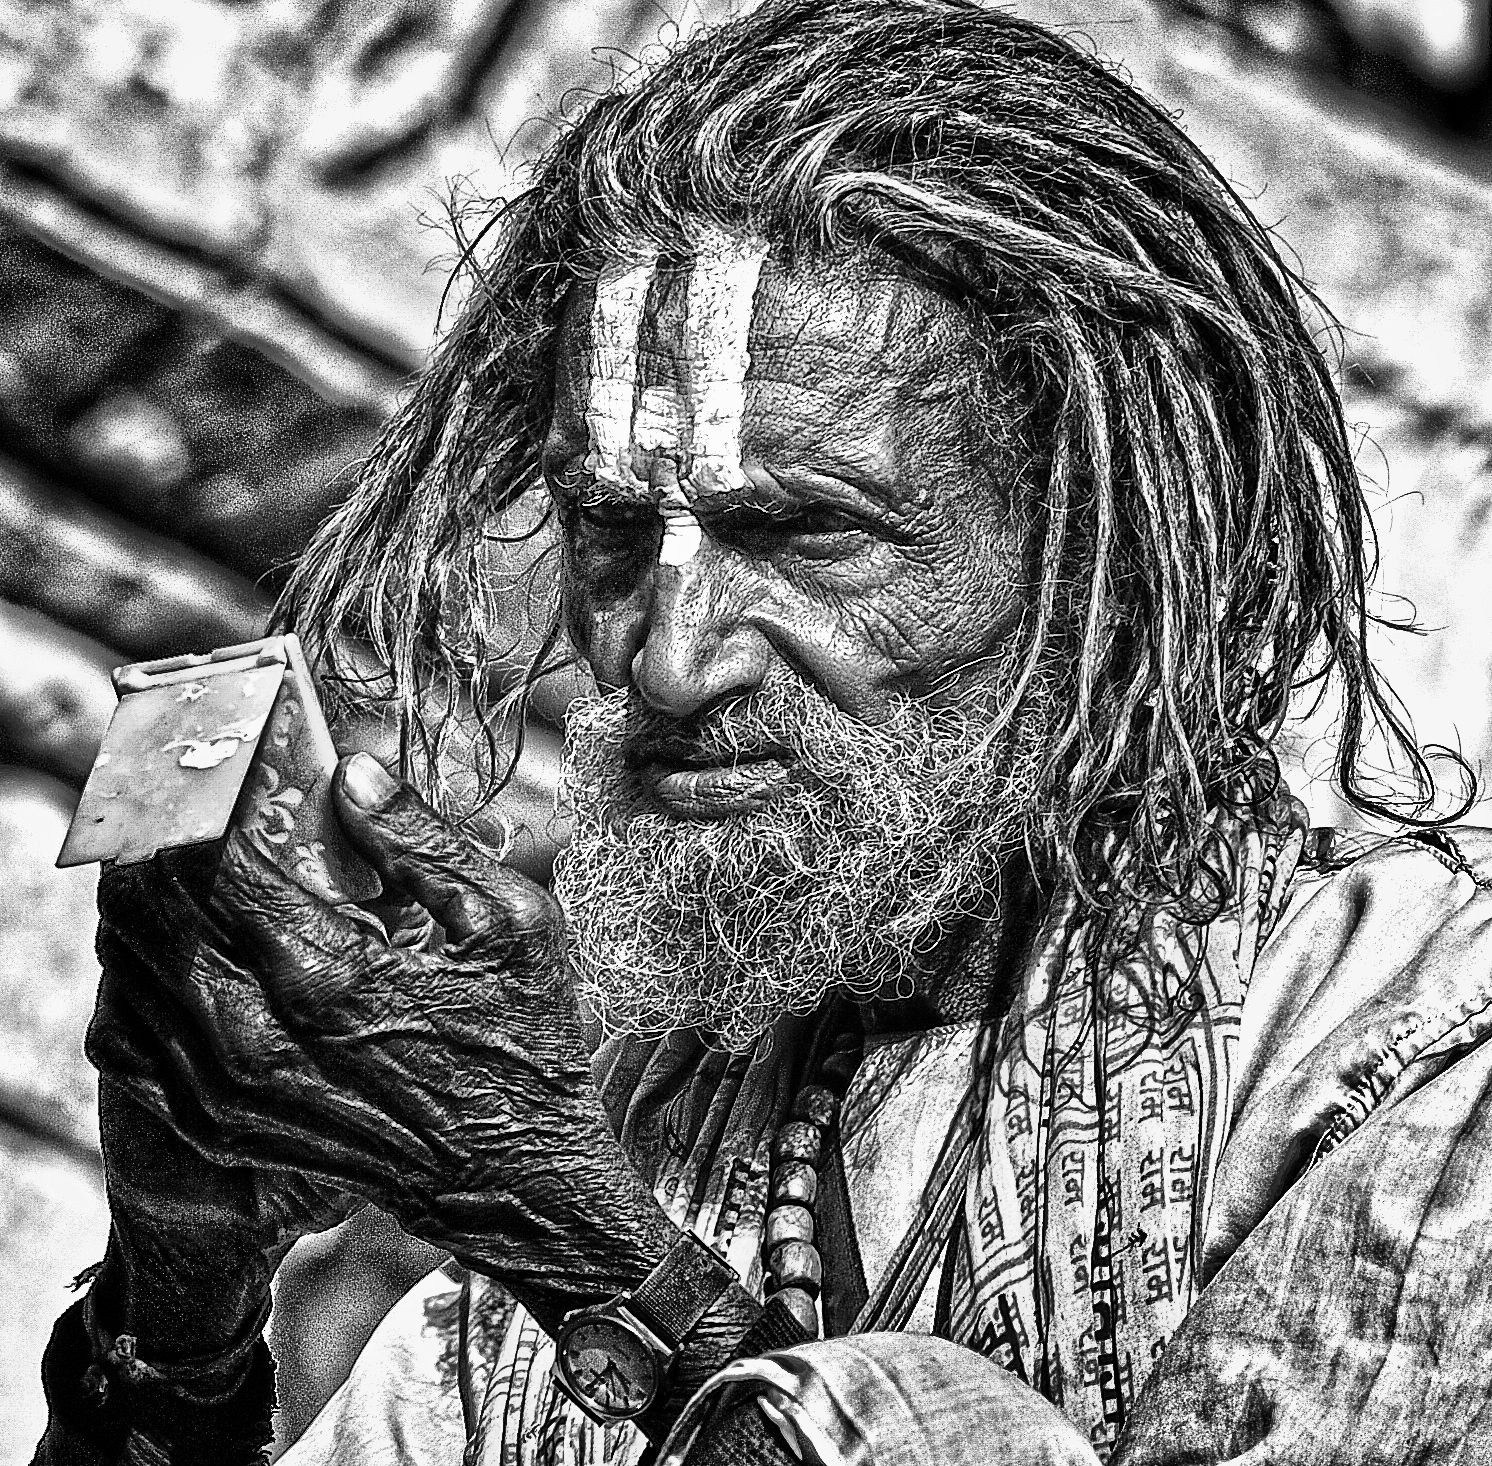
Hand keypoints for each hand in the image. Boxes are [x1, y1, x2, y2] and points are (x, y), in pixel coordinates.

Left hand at [88, 753, 673, 1332]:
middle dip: (161, 832)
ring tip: (172, 850)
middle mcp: (257, 1034)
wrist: (513, 1175)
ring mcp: (228, 1088)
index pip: (215, 856)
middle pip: (153, 906)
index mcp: (328, 972)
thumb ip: (422, 842)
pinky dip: (132, 977)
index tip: (221, 747)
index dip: (206, 792)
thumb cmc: (524, 1040)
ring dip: (139, 897)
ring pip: (130, 966)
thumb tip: (350, 770)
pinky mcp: (220, 1122)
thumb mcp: (509, 924)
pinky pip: (130, 1037)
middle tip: (185, 789)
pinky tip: (165, 944)